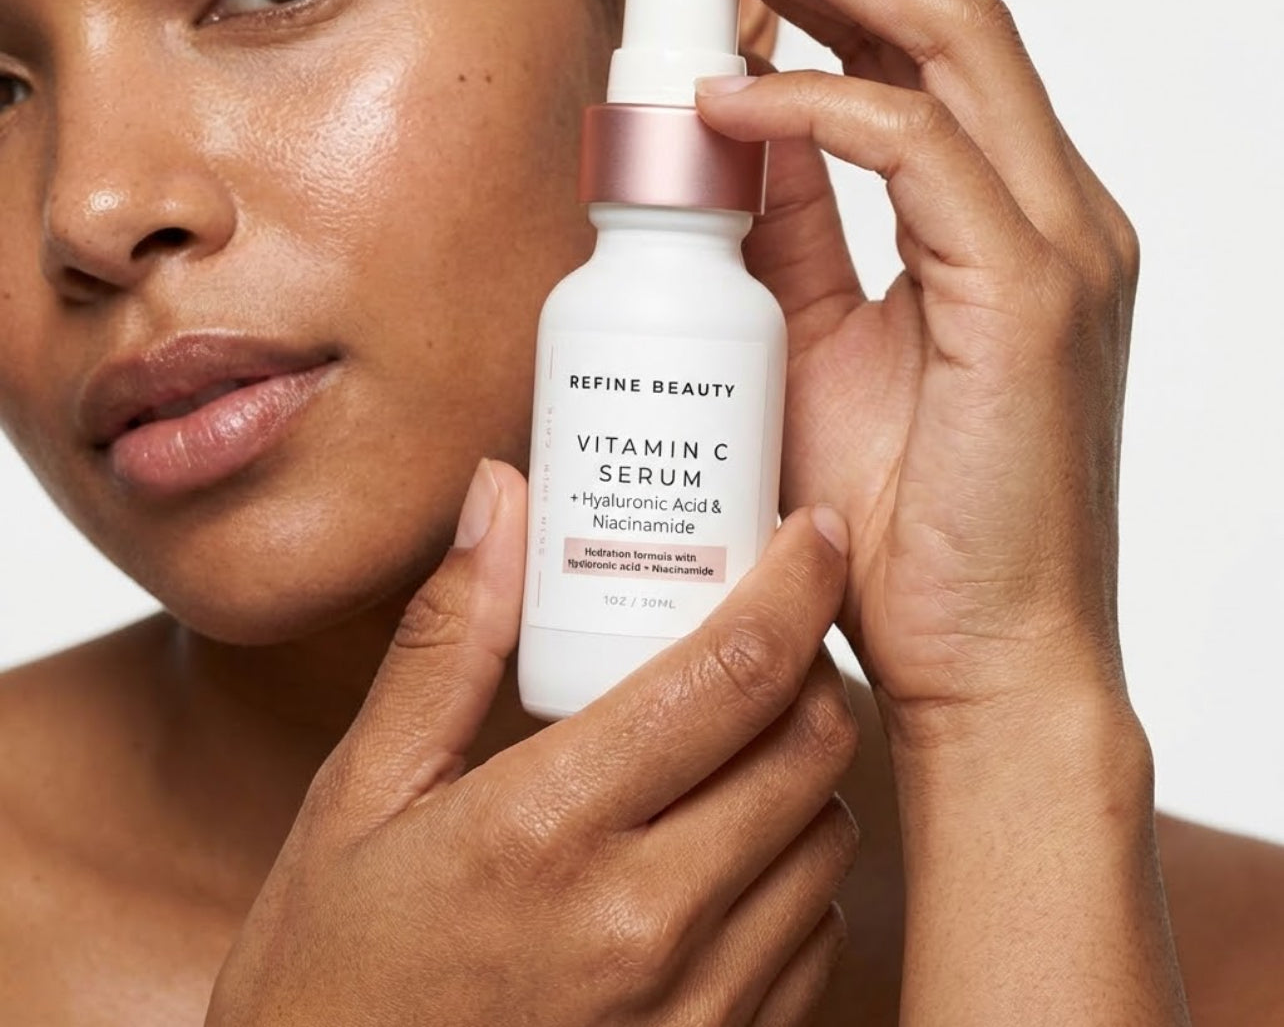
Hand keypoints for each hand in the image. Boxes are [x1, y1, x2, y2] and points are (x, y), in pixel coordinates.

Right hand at [206, 460, 858, 1026]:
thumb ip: (448, 641)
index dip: (795, 584)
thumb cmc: (332, 971)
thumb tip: (500, 496)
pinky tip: (723, 848)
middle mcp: (641, 920)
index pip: (730, 673)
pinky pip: (813, 937)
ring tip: (734, 740)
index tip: (810, 531)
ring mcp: (691, 1007)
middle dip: (810, 665)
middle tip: (767, 631)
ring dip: (803, 769)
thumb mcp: (361, 796)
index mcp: (546, 828)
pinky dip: (793, 868)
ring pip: (827, 839)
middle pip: (809, 747)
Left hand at [626, 0, 1140, 744]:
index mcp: (996, 223)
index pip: (908, 51)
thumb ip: (788, 239)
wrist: (980, 669)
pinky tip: (727, 100)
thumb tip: (724, 143)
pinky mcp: (1037, 297)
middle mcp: (1044, 209)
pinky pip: (922, 151)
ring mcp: (1055, 244)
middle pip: (931, 10)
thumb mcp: (816, 353)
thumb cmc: (901, 531)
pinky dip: (821, 105)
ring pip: (945, 40)